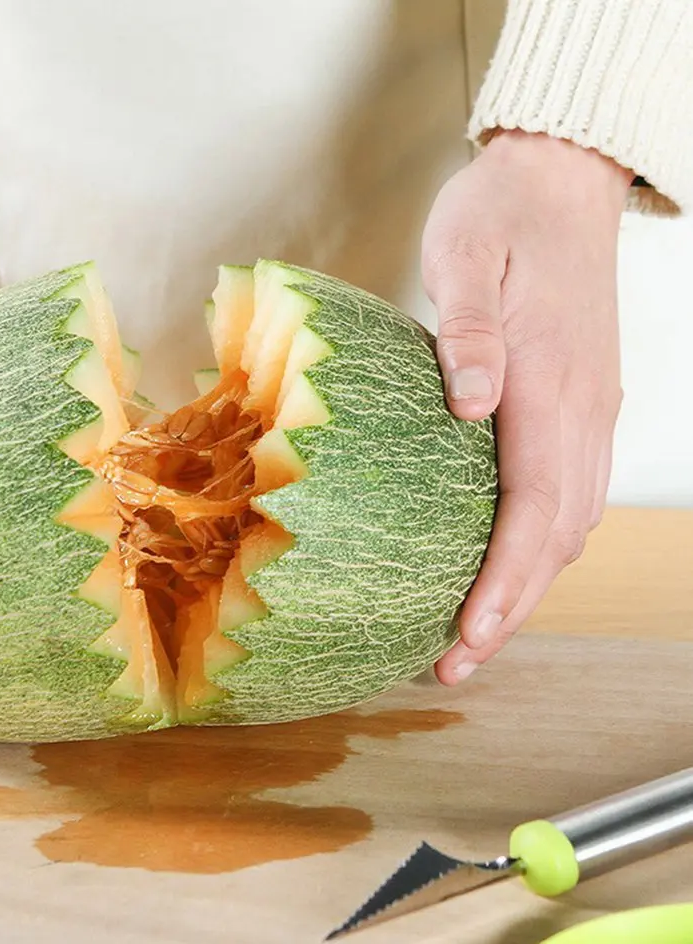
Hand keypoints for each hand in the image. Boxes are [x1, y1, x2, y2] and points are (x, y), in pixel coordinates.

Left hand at [421, 129, 632, 684]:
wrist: (561, 179)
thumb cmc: (500, 215)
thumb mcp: (467, 256)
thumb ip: (470, 333)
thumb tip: (471, 407)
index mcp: (549, 386)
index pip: (531, 509)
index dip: (502, 583)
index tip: (466, 638)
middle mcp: (582, 411)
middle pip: (554, 538)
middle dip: (508, 610)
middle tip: (452, 666)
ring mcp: (589, 411)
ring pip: (567, 525)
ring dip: (524, 586)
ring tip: (472, 634)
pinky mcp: (581, 405)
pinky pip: (567, 495)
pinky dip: (538, 545)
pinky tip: (503, 564)